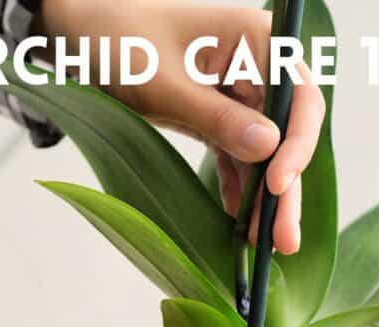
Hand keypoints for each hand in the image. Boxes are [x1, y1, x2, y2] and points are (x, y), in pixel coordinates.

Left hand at [40, 0, 325, 253]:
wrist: (80, 29)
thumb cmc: (117, 36)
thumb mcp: (164, 82)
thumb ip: (217, 116)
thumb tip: (268, 148)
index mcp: (256, 40)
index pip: (298, 99)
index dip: (296, 145)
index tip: (277, 185)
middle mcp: (257, 67)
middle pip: (287, 134)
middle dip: (284, 188)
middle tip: (284, 240)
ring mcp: (239, 94)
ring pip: (264, 154)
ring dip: (264, 199)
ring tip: (264, 245)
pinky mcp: (218, 117)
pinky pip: (237, 158)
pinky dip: (237, 189)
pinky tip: (237, 224)